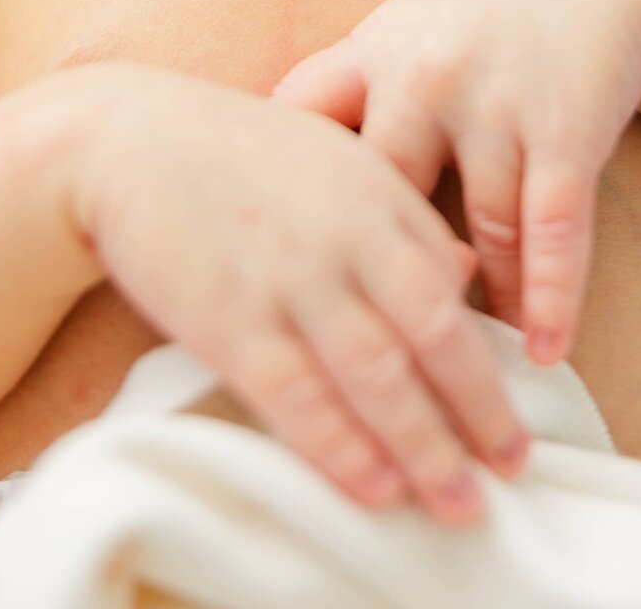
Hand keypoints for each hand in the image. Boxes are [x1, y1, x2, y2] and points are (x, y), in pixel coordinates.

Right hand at [67, 65, 530, 524]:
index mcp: (378, 191)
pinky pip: (299, 398)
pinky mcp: (231, 319)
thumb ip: (401, 212)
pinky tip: (376, 487)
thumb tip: (464, 270)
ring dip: (425, 448)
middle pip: (434, 336)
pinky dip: (342, 448)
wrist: (128, 139)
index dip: (490, 353)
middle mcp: (346, 237)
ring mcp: (290, 280)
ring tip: (458, 501)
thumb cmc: (236, 149)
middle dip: (479, 411)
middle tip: (512, 468)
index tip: (512, 403)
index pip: (453, 285)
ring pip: (377, 377)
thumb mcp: (335, 155)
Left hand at [272, 0, 640, 368]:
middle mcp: (422, 75)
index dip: (271, 198)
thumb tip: (271, 187)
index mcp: (370, 53)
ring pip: (473, 234)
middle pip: (377, 201)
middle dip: (369, 283)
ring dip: (473, 316)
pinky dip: (550, 298)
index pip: (298, 131)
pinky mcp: (564, 126)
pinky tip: (543, 350)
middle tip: (359, 365)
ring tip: (463, 384)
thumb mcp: (403, 31)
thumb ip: (347, 99)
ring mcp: (494, 101)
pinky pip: (550, 230)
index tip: (252, 265)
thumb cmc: (485, 12)